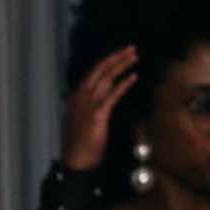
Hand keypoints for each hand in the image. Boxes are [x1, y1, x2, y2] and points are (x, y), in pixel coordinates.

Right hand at [61, 49, 135, 173]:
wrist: (75, 161)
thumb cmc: (80, 145)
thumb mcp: (82, 120)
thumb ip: (91, 105)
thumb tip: (105, 92)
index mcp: (76, 97)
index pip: (92, 73)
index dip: (107, 62)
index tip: (120, 55)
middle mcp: (80, 97)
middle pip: (99, 70)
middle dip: (116, 57)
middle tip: (131, 49)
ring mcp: (87, 105)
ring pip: (106, 78)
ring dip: (121, 65)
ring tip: (134, 57)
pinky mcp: (97, 114)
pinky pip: (113, 95)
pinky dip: (123, 84)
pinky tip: (133, 77)